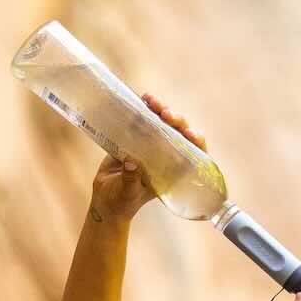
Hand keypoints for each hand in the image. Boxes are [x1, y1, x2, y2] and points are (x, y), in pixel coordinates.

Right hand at [87, 91, 209, 226]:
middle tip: (165, 114)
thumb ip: (131, 180)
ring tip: (152, 100)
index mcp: (173, 171)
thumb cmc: (122, 201)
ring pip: (163, 123)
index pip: (193, 154)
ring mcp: (152, 145)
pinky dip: (143, 110)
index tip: (189, 133)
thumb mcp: (128, 193)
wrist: (105, 199)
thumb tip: (131, 163)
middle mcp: (167, 156)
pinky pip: (143, 121)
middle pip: (179, 133)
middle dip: (176, 120)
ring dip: (160, 109)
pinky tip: (142, 99)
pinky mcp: (136, 139)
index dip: (195, 141)